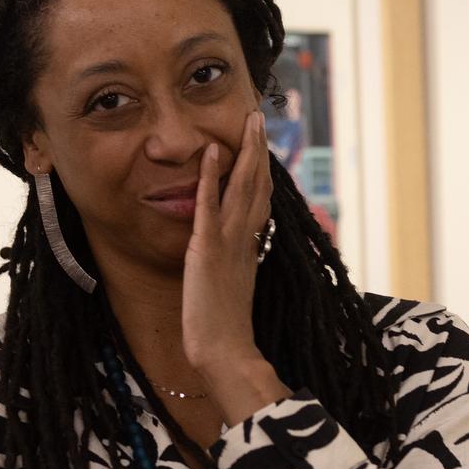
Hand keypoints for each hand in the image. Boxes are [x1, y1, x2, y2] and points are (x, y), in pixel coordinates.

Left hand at [182, 110, 272, 376]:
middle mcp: (244, 238)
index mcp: (250, 245)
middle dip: (258, 149)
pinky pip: (209, 207)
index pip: (259, 197)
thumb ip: (239, 260)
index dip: (261, 168)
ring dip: (244, 152)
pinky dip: (210, 178)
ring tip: (248, 121)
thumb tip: (243, 246)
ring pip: (241, 187)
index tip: (261, 143)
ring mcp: (227, 241)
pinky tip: (211, 152)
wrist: (223, 351)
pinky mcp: (207, 249)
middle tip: (258, 118)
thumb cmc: (225, 327)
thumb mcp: (233, 284)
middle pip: (256, 184)